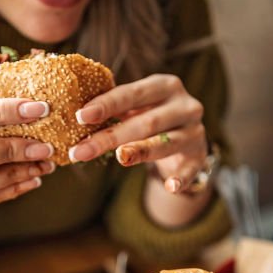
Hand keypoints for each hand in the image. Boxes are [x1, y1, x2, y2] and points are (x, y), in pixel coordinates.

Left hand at [68, 74, 207, 193]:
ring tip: (121, 158)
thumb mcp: (137, 107)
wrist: (186, 135)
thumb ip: (114, 108)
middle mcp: (184, 105)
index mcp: (165, 86)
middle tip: (81, 151)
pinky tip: (170, 187)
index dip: (107, 104)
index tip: (81, 116)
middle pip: (145, 122)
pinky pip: (190, 170)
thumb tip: (74, 117)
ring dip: (141, 151)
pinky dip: (181, 179)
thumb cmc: (151, 116)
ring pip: (166, 143)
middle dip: (111, 137)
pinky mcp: (199, 156)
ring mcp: (194, 131)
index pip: (132, 93)